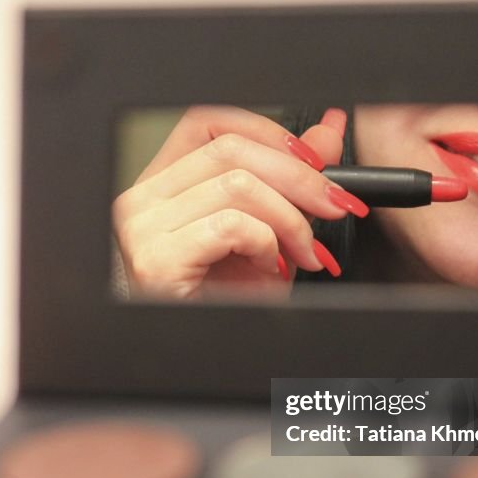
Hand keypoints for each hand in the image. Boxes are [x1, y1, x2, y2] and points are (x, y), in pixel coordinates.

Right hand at [113, 106, 365, 298]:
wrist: (214, 355)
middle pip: (230, 149)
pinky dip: (267, 244)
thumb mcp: (271, 228)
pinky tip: (271, 268)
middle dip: (299, 176)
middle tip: (335, 205)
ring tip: (303, 253)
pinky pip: (230, 225)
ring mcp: (143, 228)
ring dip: (290, 220)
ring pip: (236, 185)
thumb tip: (329, 129)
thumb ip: (293, 177)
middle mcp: (144, 199)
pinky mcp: (156, 258)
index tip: (314, 159)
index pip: (207, 122)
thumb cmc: (231, 301)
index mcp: (164, 184)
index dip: (266, 131)